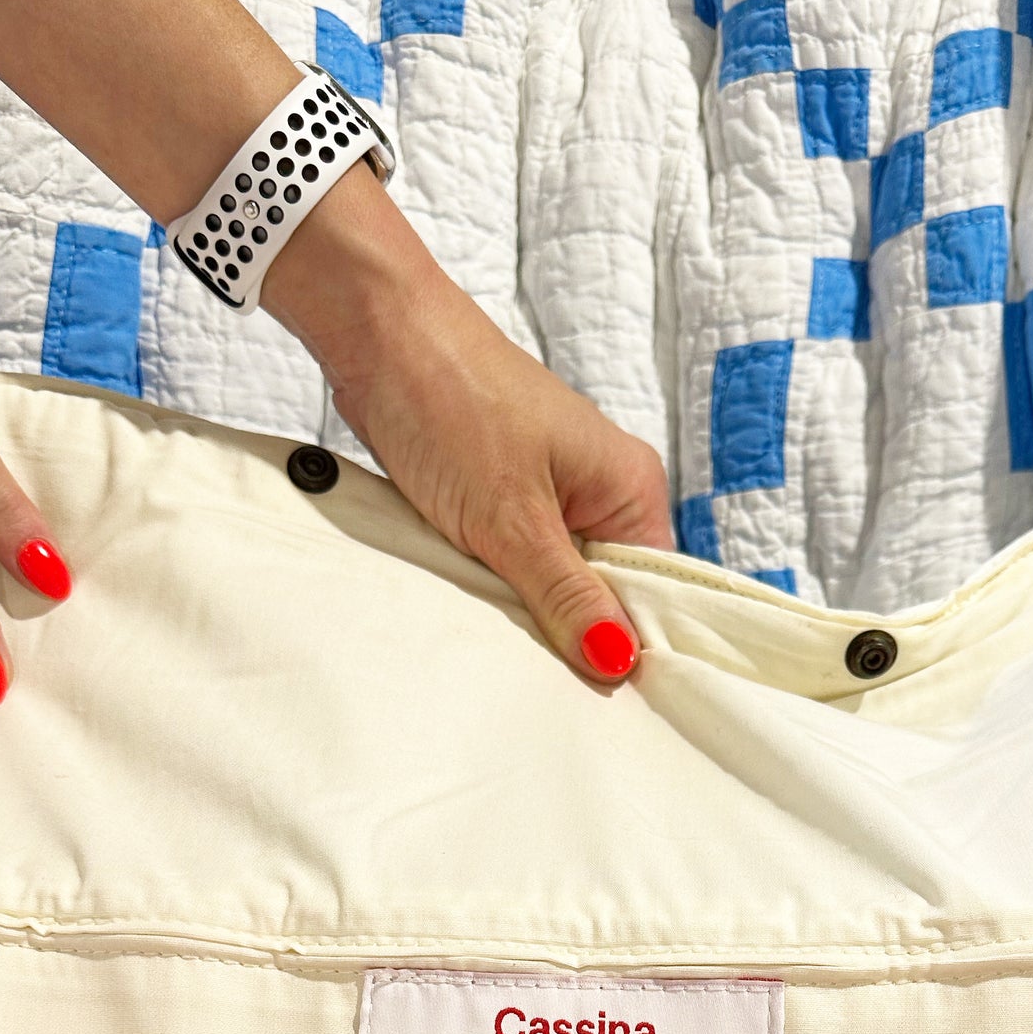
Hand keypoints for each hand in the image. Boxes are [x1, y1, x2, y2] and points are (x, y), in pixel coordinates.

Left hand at [266, 168, 674, 681]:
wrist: (377, 335)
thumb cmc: (451, 403)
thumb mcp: (511, 520)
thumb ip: (566, 596)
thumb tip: (617, 663)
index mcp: (631, 488)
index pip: (655, 593)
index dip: (628, 647)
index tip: (599, 698)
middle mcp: (603, 492)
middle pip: (606, 594)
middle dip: (572, 633)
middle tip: (542, 678)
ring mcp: (554, 494)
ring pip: (556, 583)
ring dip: (528, 611)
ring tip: (506, 639)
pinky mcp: (507, 498)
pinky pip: (517, 563)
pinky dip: (497, 585)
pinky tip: (478, 604)